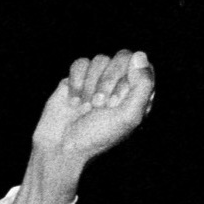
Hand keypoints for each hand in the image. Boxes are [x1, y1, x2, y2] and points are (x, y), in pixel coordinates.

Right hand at [20, 51, 152, 203]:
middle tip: (99, 104)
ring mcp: (96, 81)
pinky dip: (76, 82)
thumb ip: (142, 85)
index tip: (116, 101)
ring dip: (90, 85)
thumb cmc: (97, 137)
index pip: (141, 65)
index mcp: (136, 93)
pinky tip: (73, 101)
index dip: (129, 78)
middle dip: (108, 80)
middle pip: (122, 57)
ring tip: (85, 107)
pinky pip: (80, 63)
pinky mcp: (75, 80)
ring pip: (100, 59)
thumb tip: (139, 55)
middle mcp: (119, 84)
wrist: (61, 148)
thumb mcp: (129, 116)